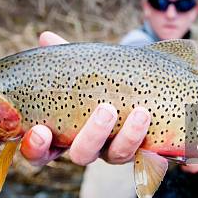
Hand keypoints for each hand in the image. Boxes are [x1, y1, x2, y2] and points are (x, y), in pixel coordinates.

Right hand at [19, 31, 152, 166]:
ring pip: (118, 155)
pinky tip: (163, 142)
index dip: (35, 147)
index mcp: (62, 133)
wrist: (138, 91)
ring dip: (130, 136)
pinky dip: (155, 154)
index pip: (40, 151)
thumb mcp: (81, 70)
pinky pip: (149, 160)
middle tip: (106, 110)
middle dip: (93, 135)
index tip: (40, 131)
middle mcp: (89, 147)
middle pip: (82, 155)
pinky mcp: (143, 153)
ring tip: (142, 112)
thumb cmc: (98, 82)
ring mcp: (116, 151)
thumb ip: (63, 58)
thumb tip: (46, 37)